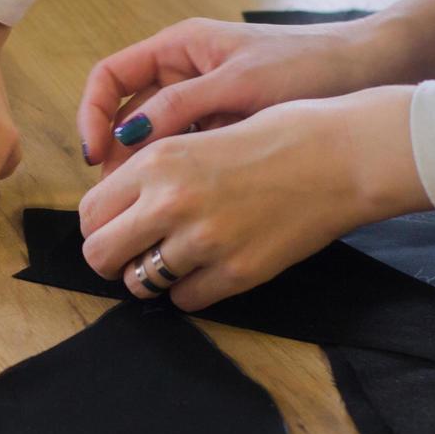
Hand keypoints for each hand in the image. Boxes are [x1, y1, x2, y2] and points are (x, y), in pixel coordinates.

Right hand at [77, 0, 434, 173]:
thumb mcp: (239, 84)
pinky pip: (185, 151)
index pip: (109, 78)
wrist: (368, 72)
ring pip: (153, 138)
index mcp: (178, 47)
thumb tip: (127, 137)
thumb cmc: (308, 64)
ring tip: (141, 207)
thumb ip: (181, 107)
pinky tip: (178, 202)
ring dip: (141, 169)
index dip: (92, 115)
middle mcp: (184, 71)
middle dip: (113, 151)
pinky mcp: (225, 126)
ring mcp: (204, 100)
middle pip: (124, 112)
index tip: (96, 156)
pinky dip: (175, 174)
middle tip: (114, 195)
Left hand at [77, 87, 431, 310]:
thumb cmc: (280, 134)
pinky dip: (191, 289)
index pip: (90, 212)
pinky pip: (185, 299)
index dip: (99, 225)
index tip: (115, 228)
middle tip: (134, 254)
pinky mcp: (237, 272)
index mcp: (158, 160)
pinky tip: (211, 266)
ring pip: (140, 283)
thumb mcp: (201, 134)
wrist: (343, 155)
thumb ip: (156, 170)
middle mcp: (171, 201)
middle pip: (101, 254)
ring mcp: (204, 241)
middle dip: (111, 258)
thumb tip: (120, 205)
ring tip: (177, 259)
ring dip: (152, 276)